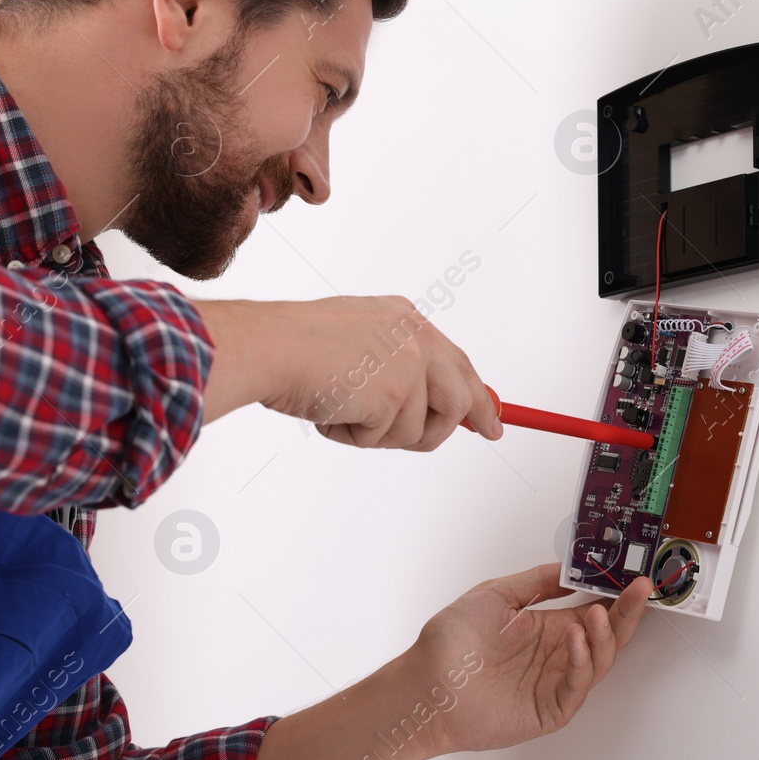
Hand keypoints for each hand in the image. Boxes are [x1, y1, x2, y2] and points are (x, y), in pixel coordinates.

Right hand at [193, 296, 501, 449]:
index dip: (476, 394)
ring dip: (382, 435)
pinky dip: (353, 437)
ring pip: (420, 430)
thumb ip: (391, 365)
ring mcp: (407, 366)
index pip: (455, 362)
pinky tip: (331, 412)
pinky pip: (384, 440)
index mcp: (404, 319)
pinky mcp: (394, 396)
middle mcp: (414, 337)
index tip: (491, 419)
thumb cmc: (292, 346)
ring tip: (345, 412)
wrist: (268, 348)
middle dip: (453, 426)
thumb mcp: (355, 343)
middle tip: (484, 434)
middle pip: (460, 397)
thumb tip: (421, 405)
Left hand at [407, 563, 652, 754]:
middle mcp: (555, 656)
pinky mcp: (548, 709)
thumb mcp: (496, 595)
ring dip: (605, 635)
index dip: (616, 596)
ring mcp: (553, 684)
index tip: (632, 576)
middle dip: (626, 613)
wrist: (425, 683)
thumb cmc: (450, 643)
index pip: (594, 611)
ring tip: (601, 612)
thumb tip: (569, 568)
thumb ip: (536, 582)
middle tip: (640, 589)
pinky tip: (577, 638)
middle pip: (606, 636)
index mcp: (546, 629)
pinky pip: (576, 686)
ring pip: (598, 661)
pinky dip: (582, 662)